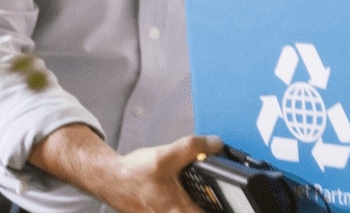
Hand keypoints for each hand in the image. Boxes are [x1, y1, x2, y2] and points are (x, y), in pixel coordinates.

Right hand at [109, 135, 226, 212]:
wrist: (110, 180)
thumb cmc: (133, 174)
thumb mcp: (165, 156)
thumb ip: (193, 148)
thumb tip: (217, 144)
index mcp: (179, 212)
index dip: (227, 208)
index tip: (239, 202)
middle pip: (205, 210)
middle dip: (216, 203)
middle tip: (226, 194)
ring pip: (194, 209)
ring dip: (202, 202)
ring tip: (209, 193)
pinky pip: (184, 210)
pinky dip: (191, 202)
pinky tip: (190, 192)